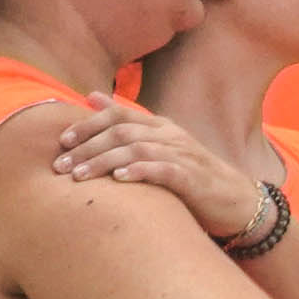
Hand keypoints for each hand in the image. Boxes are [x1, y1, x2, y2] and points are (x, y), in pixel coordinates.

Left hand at [46, 102, 274, 245]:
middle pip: (121, 132)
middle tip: (60, 166)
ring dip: (103, 161)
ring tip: (79, 177)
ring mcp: (184, 156)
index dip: (87, 125)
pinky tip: (120, 179)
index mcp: (161, 126)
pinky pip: (164, 169)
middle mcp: (171, 136)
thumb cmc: (191, 176)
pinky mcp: (194, 179)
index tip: (61, 142)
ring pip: (137, 149)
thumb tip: (92, 96)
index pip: (118, 115)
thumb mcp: (159, 146)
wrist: (238, 202)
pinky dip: (140, 171)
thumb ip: (127, 125)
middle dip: (87, 147)